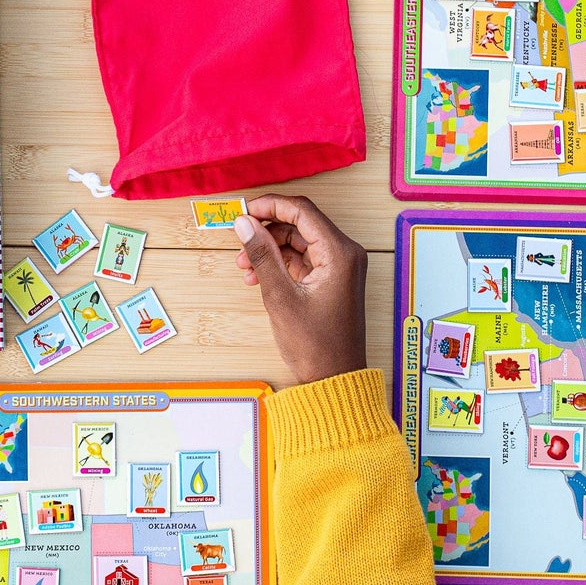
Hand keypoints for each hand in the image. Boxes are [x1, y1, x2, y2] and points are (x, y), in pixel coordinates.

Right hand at [234, 195, 367, 385]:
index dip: (270, 206)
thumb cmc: (315, 345)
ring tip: (245, 268)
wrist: (334, 378)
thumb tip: (244, 223)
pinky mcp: (332, 279)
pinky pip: (302, 259)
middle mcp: (345, 254)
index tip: (244, 211)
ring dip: (269, 249)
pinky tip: (258, 278)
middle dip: (266, 231)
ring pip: (298, 242)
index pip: (302, 211)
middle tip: (240, 243)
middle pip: (300, 224)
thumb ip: (261, 255)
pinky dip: (279, 264)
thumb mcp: (280, 296)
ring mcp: (339, 267)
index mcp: (339, 253)